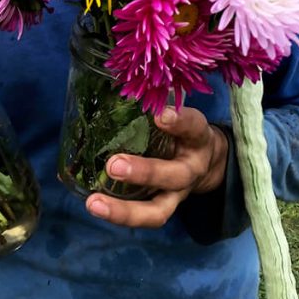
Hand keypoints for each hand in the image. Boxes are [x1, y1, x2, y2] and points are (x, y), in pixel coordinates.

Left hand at [85, 106, 228, 228]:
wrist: (206, 161)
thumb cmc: (182, 130)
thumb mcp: (178, 114)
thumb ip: (155, 105)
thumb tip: (112, 82)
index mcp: (197, 138)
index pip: (193, 127)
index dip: (179, 122)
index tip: (160, 115)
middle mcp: (191, 169)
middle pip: (173, 176)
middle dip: (144, 172)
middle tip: (113, 165)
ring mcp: (177, 194)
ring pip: (158, 211)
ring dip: (125, 211)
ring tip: (94, 203)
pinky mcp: (163, 208)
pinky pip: (141, 217)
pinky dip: (116, 213)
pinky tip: (93, 204)